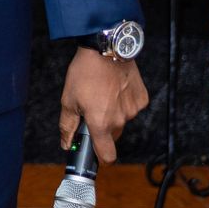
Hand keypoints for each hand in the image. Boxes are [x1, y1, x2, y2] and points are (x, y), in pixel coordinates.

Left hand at [58, 49, 148, 164]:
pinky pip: (131, 107)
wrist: (107, 50)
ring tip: (102, 94)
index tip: (93, 154)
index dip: (100, 157)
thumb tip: (66, 145)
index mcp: (101, 123)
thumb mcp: (68, 100)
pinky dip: (122, 103)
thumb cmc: (84, 74)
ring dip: (112, 114)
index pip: (107, 155)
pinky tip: (114, 89)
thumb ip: (68, 126)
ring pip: (121, 120)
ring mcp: (133, 109)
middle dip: (101, 129)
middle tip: (90, 111)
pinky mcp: (142, 99)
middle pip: (112, 136)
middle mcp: (120, 120)